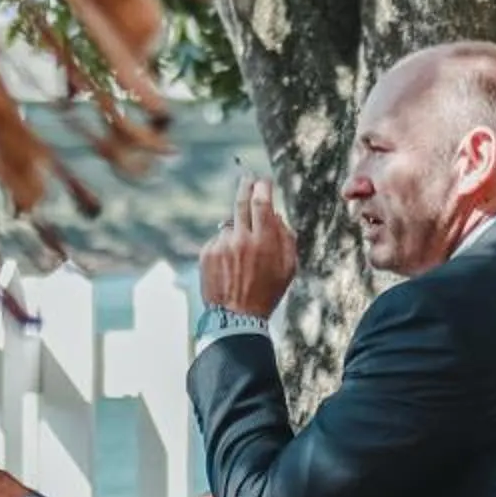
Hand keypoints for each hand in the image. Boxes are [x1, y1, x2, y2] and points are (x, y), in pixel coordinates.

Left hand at [200, 178, 297, 317]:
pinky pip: (218, 240)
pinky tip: (229, 265)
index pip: (262, 202)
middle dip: (245, 186)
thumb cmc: (267, 293)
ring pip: (230, 225)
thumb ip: (286, 238)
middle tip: (247, 178)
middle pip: (241, 201)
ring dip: (237, 231)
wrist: (236, 318)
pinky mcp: (207, 253)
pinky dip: (225, 246)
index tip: (264, 181)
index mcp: (264, 241)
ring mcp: (222, 245)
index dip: (263, 187)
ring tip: (242, 256)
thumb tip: (276, 216)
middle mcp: (241, 239)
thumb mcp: (289, 268)